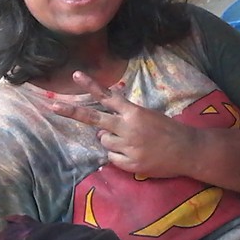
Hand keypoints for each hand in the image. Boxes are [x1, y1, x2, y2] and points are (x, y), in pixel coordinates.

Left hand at [47, 71, 194, 177]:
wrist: (187, 150)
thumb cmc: (168, 129)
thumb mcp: (148, 115)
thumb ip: (125, 117)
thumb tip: (102, 130)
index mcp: (133, 112)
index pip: (107, 96)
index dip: (90, 86)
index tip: (74, 75)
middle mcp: (127, 128)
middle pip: (94, 118)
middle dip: (72, 112)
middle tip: (53, 106)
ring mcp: (127, 147)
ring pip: (104, 142)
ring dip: (112, 141)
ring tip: (132, 142)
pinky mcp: (130, 164)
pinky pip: (113, 159)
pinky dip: (120, 157)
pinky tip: (136, 154)